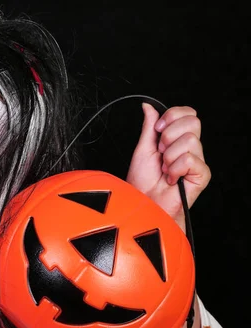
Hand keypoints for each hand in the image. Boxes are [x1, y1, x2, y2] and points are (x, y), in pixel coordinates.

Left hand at [126, 104, 210, 229]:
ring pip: (190, 140)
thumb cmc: (142, 181)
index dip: (172, 116)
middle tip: (160, 152)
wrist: (143, 203)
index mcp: (177, 138)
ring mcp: (197, 160)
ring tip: (164, 168)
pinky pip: (190, 159)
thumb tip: (149, 106)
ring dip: (169, 156)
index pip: (188, 113)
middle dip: (168, 135)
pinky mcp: (202, 174)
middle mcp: (190, 147)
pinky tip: (170, 178)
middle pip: (193, 122)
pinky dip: (174, 169)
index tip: (157, 129)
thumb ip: (149, 126)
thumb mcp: (143, 148)